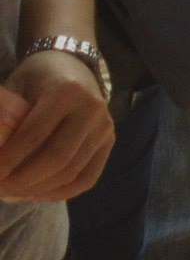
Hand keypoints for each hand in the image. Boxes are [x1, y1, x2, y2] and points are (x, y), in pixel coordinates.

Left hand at [0, 50, 113, 201]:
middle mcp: (92, 109)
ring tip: (12, 194)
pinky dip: (60, 193)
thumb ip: (4, 118)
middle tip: (0, 189)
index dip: (9, 160)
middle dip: (23, 180)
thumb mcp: (14, 88)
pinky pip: (87, 178)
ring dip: (38, 190)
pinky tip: (36, 194)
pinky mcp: (109, 141)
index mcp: (66, 91)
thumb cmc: (35, 79)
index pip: (35, 135)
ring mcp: (105, 127)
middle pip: (57, 158)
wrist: (72, 66)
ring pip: (72, 172)